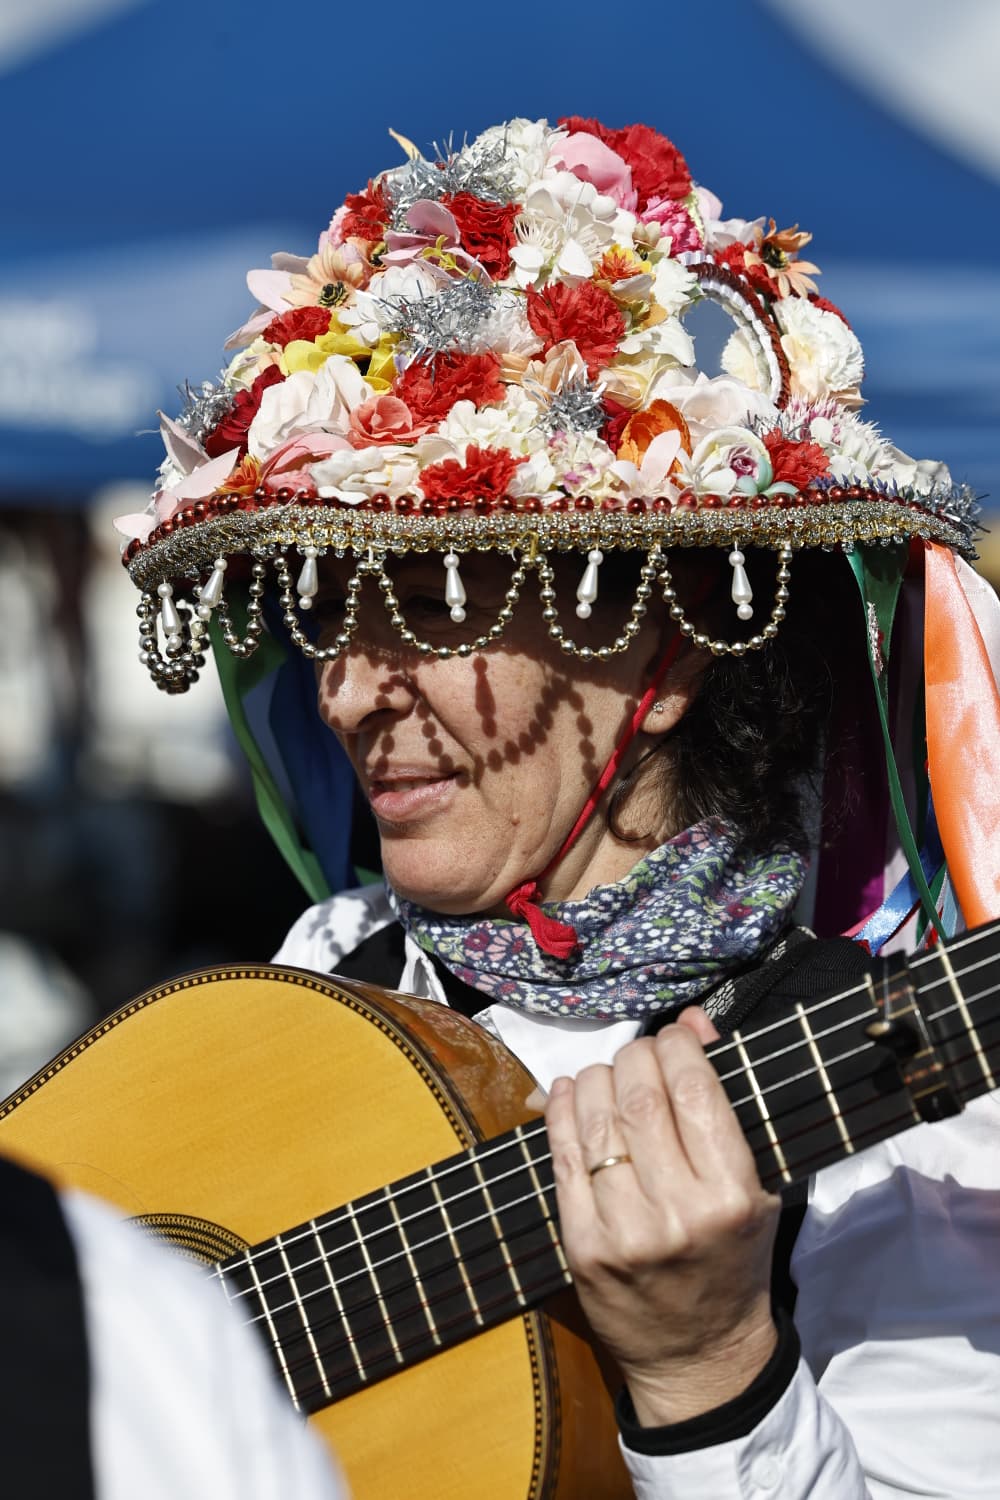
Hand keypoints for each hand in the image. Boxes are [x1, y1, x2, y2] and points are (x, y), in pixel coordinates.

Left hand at [545, 1010, 779, 1426]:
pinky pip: (562, 1158)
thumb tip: (691, 1021)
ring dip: (596, 1079)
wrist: (699, 1356)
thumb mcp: (754, 1183)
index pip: (694, 1089)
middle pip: (639, 1097)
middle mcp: (678, 1212)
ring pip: (596, 1120)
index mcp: (732, 1194)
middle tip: (640, 1057)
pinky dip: (561, 1112)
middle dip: (635, 1058)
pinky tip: (568, 1094)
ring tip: (607, 1076)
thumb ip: (723, 1097)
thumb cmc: (733, 1260)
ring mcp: (624, 1232)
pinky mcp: (581, 1246)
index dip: (676, 1047)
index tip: (674, 1040)